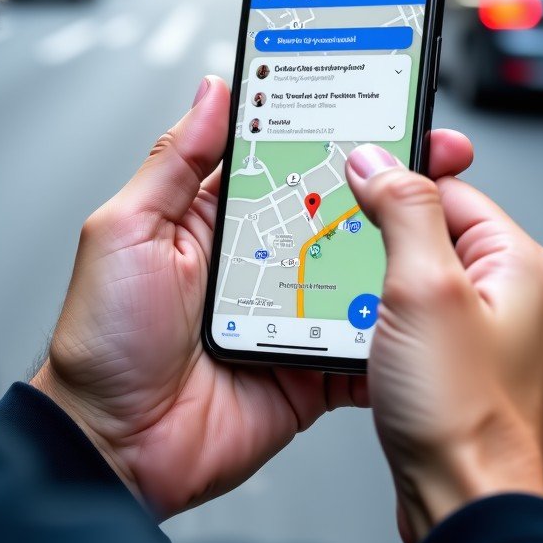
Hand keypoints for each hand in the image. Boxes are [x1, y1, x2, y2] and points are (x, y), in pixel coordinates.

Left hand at [32, 76, 474, 519]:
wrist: (116, 448)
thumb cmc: (104, 341)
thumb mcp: (127, 232)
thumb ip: (174, 163)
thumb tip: (213, 93)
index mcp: (216, 218)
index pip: (282, 158)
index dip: (327, 130)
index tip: (374, 102)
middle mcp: (259, 258)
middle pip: (333, 207)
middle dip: (383, 180)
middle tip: (430, 153)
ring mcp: (289, 309)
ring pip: (358, 266)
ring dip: (394, 247)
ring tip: (437, 218)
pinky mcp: (310, 362)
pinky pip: (360, 338)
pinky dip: (389, 326)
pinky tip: (418, 300)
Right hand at [345, 147, 542, 542]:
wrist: (469, 510)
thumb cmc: (463, 416)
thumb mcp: (423, 289)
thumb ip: (403, 210)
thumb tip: (379, 162)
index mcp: (522, 266)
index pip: (451, 192)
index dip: (397, 190)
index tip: (355, 191)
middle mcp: (521, 301)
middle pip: (436, 239)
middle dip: (386, 252)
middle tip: (357, 270)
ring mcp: (500, 343)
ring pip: (427, 289)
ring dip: (386, 297)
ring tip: (368, 323)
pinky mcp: (474, 378)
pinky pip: (427, 333)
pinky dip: (395, 335)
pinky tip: (375, 355)